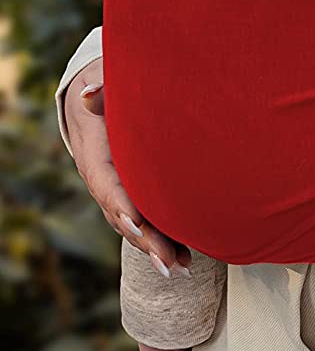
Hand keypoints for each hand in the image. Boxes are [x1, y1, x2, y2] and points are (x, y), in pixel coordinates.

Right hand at [62, 57, 191, 274]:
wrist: (105, 100)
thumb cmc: (113, 88)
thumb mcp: (108, 83)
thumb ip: (105, 91)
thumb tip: (88, 94)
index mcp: (96, 158)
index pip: (108, 186)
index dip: (122, 204)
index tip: (138, 222)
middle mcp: (105, 181)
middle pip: (123, 215)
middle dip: (145, 240)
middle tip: (170, 264)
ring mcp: (121, 191)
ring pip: (136, 225)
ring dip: (157, 247)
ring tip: (182, 267)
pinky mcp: (138, 194)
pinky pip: (149, 220)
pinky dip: (166, 238)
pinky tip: (188, 257)